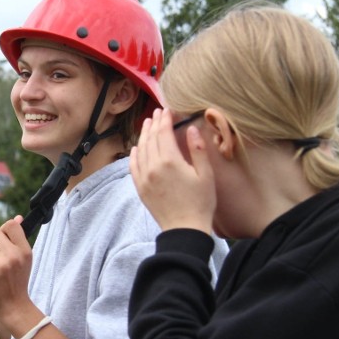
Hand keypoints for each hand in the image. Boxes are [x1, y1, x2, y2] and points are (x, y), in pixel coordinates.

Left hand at [0, 216, 34, 322]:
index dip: (3, 230)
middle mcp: (15, 255)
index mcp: (25, 250)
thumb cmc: (17, 281)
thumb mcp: (24, 259)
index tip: (3, 241)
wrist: (13, 307)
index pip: (11, 225)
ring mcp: (2, 264)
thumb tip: (18, 217)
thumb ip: (18, 239)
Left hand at [130, 109, 215, 233]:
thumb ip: (197, 149)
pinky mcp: (140, 188)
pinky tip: (136, 148)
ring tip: (147, 125)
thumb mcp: (206, 174)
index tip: (166, 110)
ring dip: (143, 136)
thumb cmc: (200, 202)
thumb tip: (191, 128)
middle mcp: (153, 167)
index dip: (164, 120)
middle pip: (150, 139)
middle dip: (153, 124)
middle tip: (156, 113)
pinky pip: (133, 166)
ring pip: (140, 150)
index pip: (164, 133)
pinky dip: (134, 154)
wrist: (184, 228)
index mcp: (171, 161)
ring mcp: (144, 178)